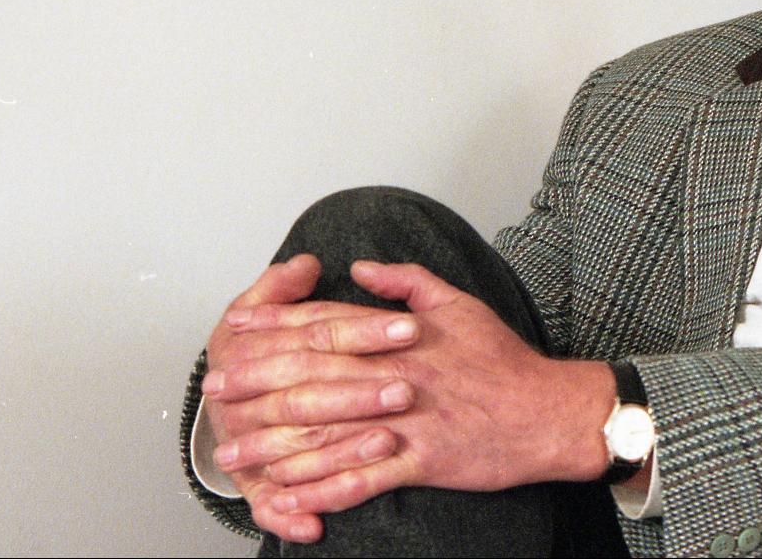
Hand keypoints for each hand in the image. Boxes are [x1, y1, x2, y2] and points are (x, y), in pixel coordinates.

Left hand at [208, 260, 618, 530]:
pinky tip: (287, 495)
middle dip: (256, 384)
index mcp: (401, 335)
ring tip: (233, 455)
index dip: (274, 329)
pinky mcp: (421, 461)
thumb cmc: (504, 359)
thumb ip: (408, 282)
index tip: (234, 333)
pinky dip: (320, 489)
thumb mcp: (460, 304)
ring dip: (274, 445)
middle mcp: (396, 374)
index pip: (325, 325)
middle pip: (311, 376)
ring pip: (327, 432)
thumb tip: (362, 266)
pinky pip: (361, 479)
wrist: (549, 411)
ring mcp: (406, 421)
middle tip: (213, 393)